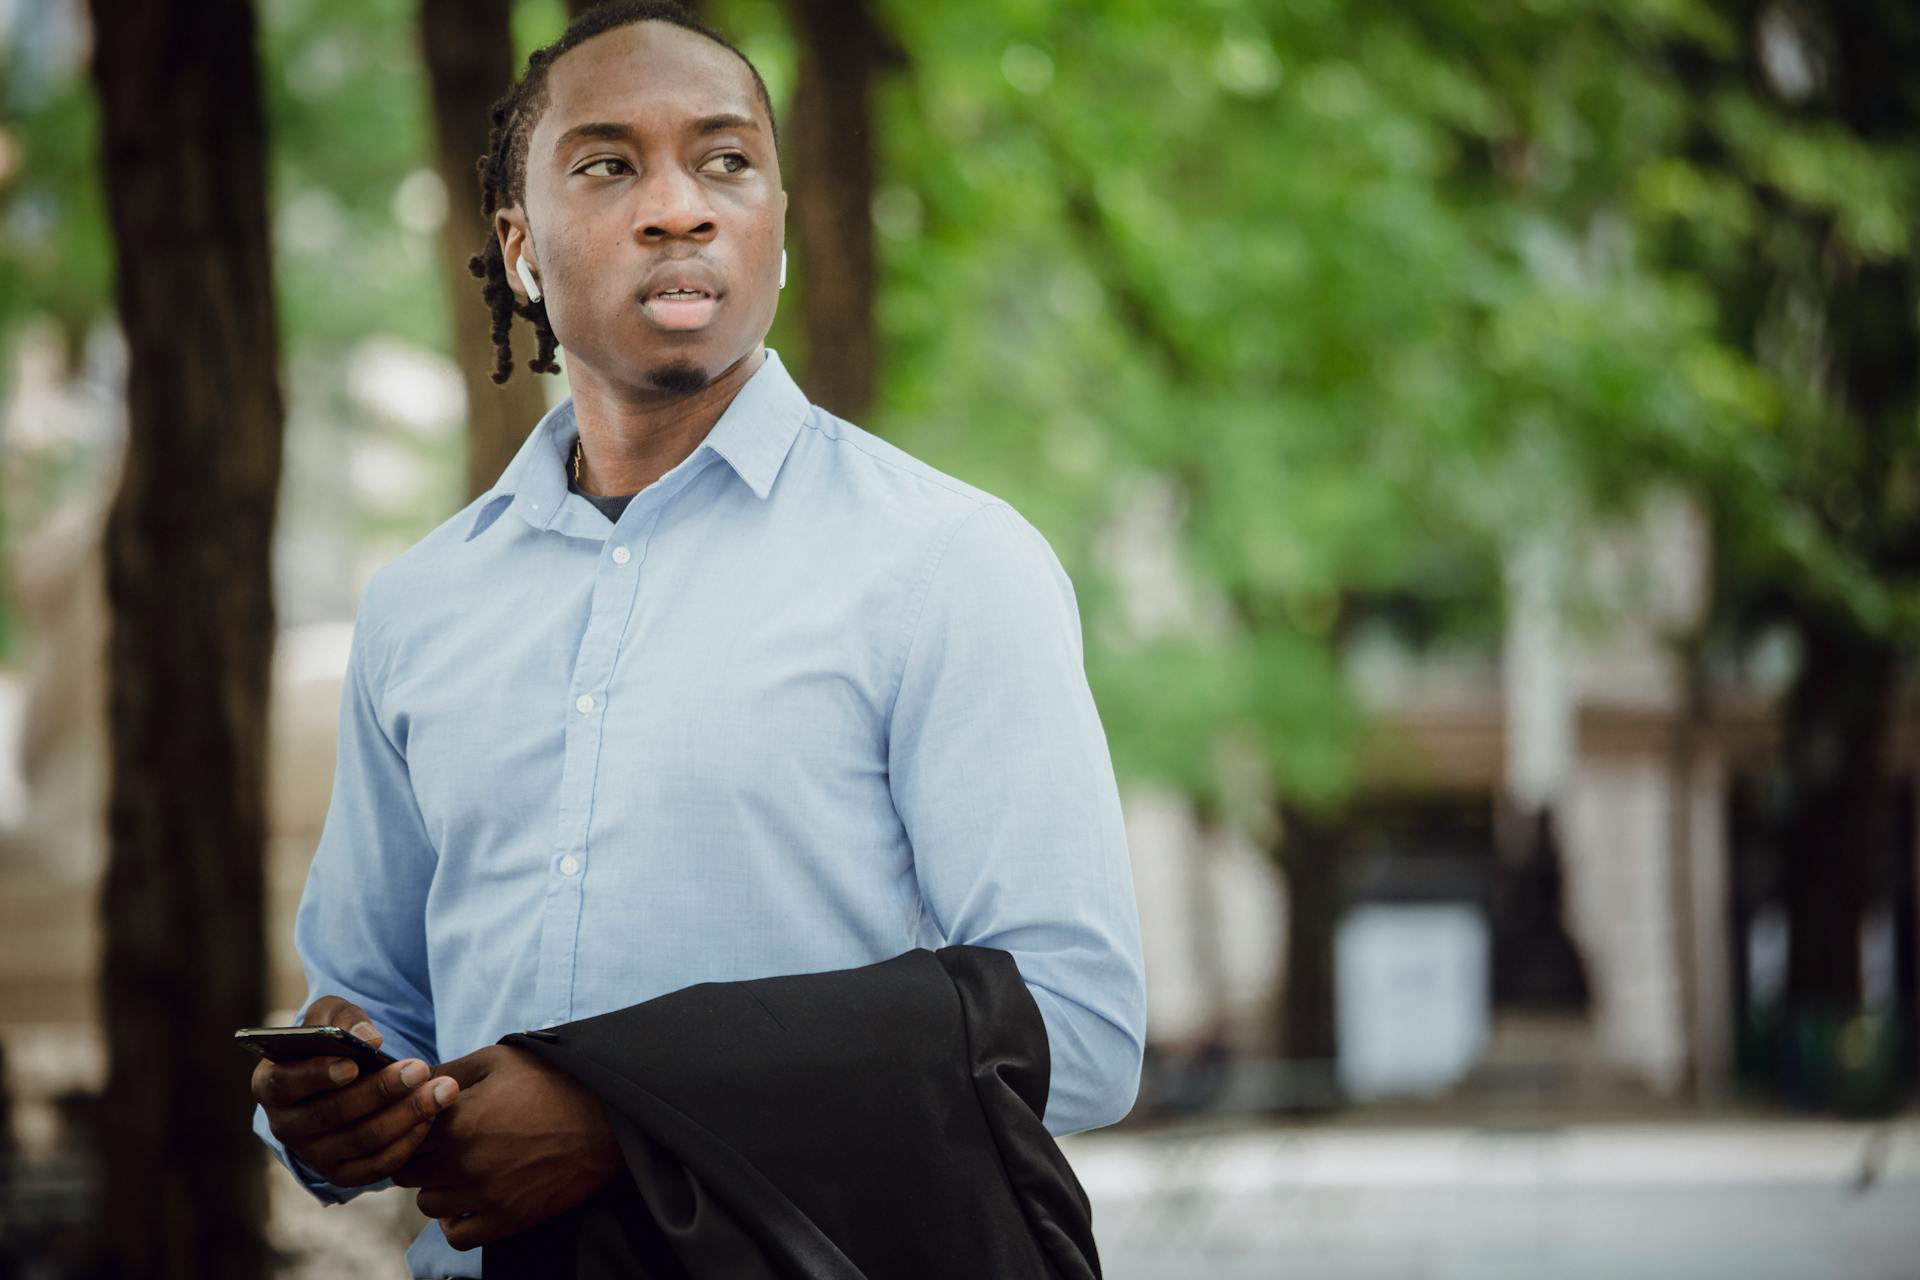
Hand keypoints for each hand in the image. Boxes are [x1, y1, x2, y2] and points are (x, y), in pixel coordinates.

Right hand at [251, 995, 459, 1186]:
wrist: (340, 1081)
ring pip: (361, 1140)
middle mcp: (284, 1125)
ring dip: (406, 1115)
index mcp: (270, 1084)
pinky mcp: (341, 1174)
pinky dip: (406, 1143)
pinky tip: (431, 1118)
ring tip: (442, 1090)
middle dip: (381, 1090)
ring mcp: (311, 1154)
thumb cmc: (331, 1042)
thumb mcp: (329, 1017)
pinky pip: (375, 1166)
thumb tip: (368, 1039)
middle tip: (421, 1069)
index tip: (353, 1064)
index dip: (318, 1075)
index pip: (285, 1083)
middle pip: (332, 1113)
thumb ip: (341, 1018)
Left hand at [392, 1044, 622, 1249]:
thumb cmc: (551, 1081)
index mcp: (456, 1121)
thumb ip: (446, 1071)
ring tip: (458, 1170)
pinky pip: (458, 1235)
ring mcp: (484, 1196)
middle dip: (419, 1158)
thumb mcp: (497, 1061)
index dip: (410, 1128)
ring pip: (428, 1204)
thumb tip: (408, 1082)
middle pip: (408, 1173)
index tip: (428, 1123)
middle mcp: (462, 1162)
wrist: (606, 1116)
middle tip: (442, 1146)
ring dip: (436, 1188)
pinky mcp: (507, 1220)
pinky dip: (455, 1222)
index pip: (402, 1136)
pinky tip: (469, 1201)